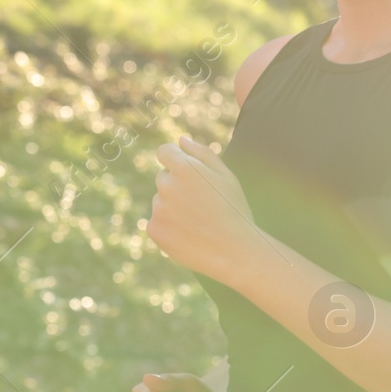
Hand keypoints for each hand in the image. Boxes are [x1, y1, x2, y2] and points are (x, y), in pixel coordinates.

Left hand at [147, 135, 257, 282]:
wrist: (235, 251)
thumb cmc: (235, 210)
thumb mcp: (227, 176)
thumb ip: (202, 153)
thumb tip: (181, 140)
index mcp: (185, 167)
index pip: (164, 152)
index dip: (175, 160)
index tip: (187, 174)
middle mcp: (167, 185)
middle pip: (163, 177)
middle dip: (178, 186)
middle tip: (202, 204)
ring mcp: (158, 208)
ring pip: (161, 201)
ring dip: (174, 207)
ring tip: (199, 221)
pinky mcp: (155, 230)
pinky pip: (158, 222)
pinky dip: (170, 226)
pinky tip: (191, 234)